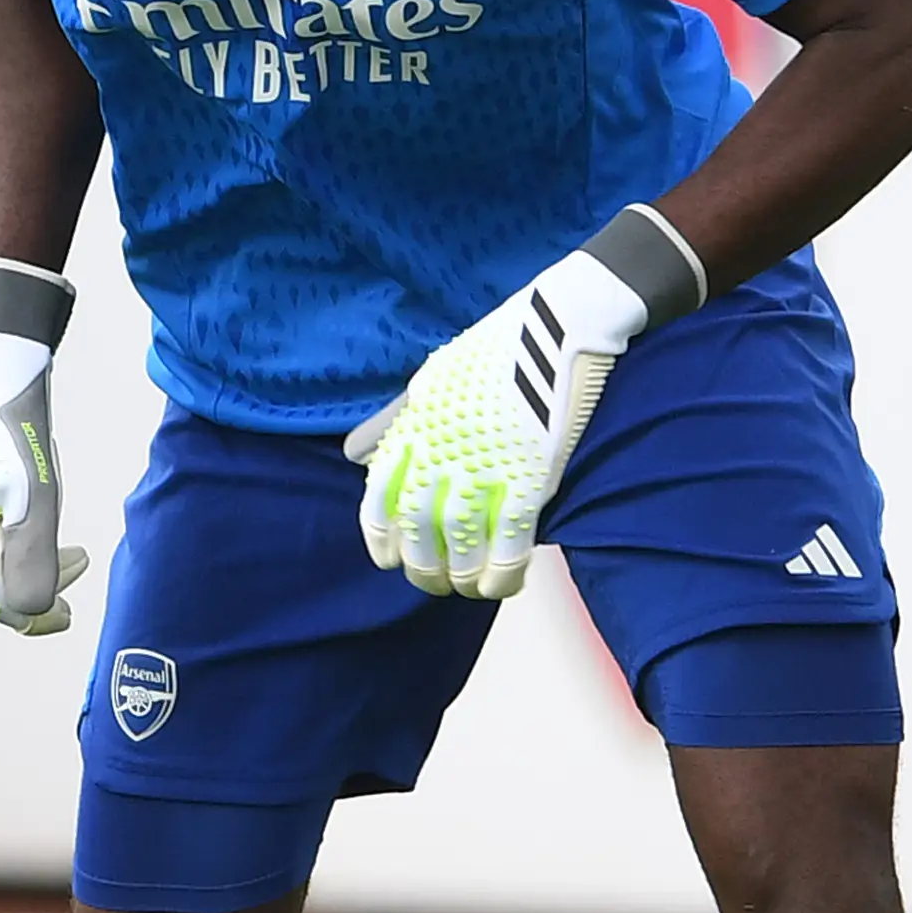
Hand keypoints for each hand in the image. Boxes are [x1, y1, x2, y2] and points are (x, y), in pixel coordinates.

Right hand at [0, 330, 87, 634]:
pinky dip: (6, 551)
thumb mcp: (36, 501)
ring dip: (23, 570)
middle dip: (33, 589)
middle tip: (78, 567)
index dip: (31, 616)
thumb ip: (32, 561)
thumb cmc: (16, 436)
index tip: (68, 614)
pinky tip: (35, 537)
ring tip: (69, 554)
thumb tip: (30, 615)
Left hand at [347, 249, 659, 600]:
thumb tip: (350, 455)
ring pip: (460, 546)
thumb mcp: (430, 378)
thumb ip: (391, 422)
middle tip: (434, 584)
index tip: (388, 559)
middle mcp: (442, 452)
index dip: (381, 539)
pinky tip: (504, 586)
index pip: (379, 500)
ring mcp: (486, 466)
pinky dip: (503, 573)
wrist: (561, 322)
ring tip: (469, 589)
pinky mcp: (532, 476)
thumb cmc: (495, 348)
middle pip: (417, 533)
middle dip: (422, 570)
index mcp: (414, 428)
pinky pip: (510, 542)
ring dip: (462, 579)